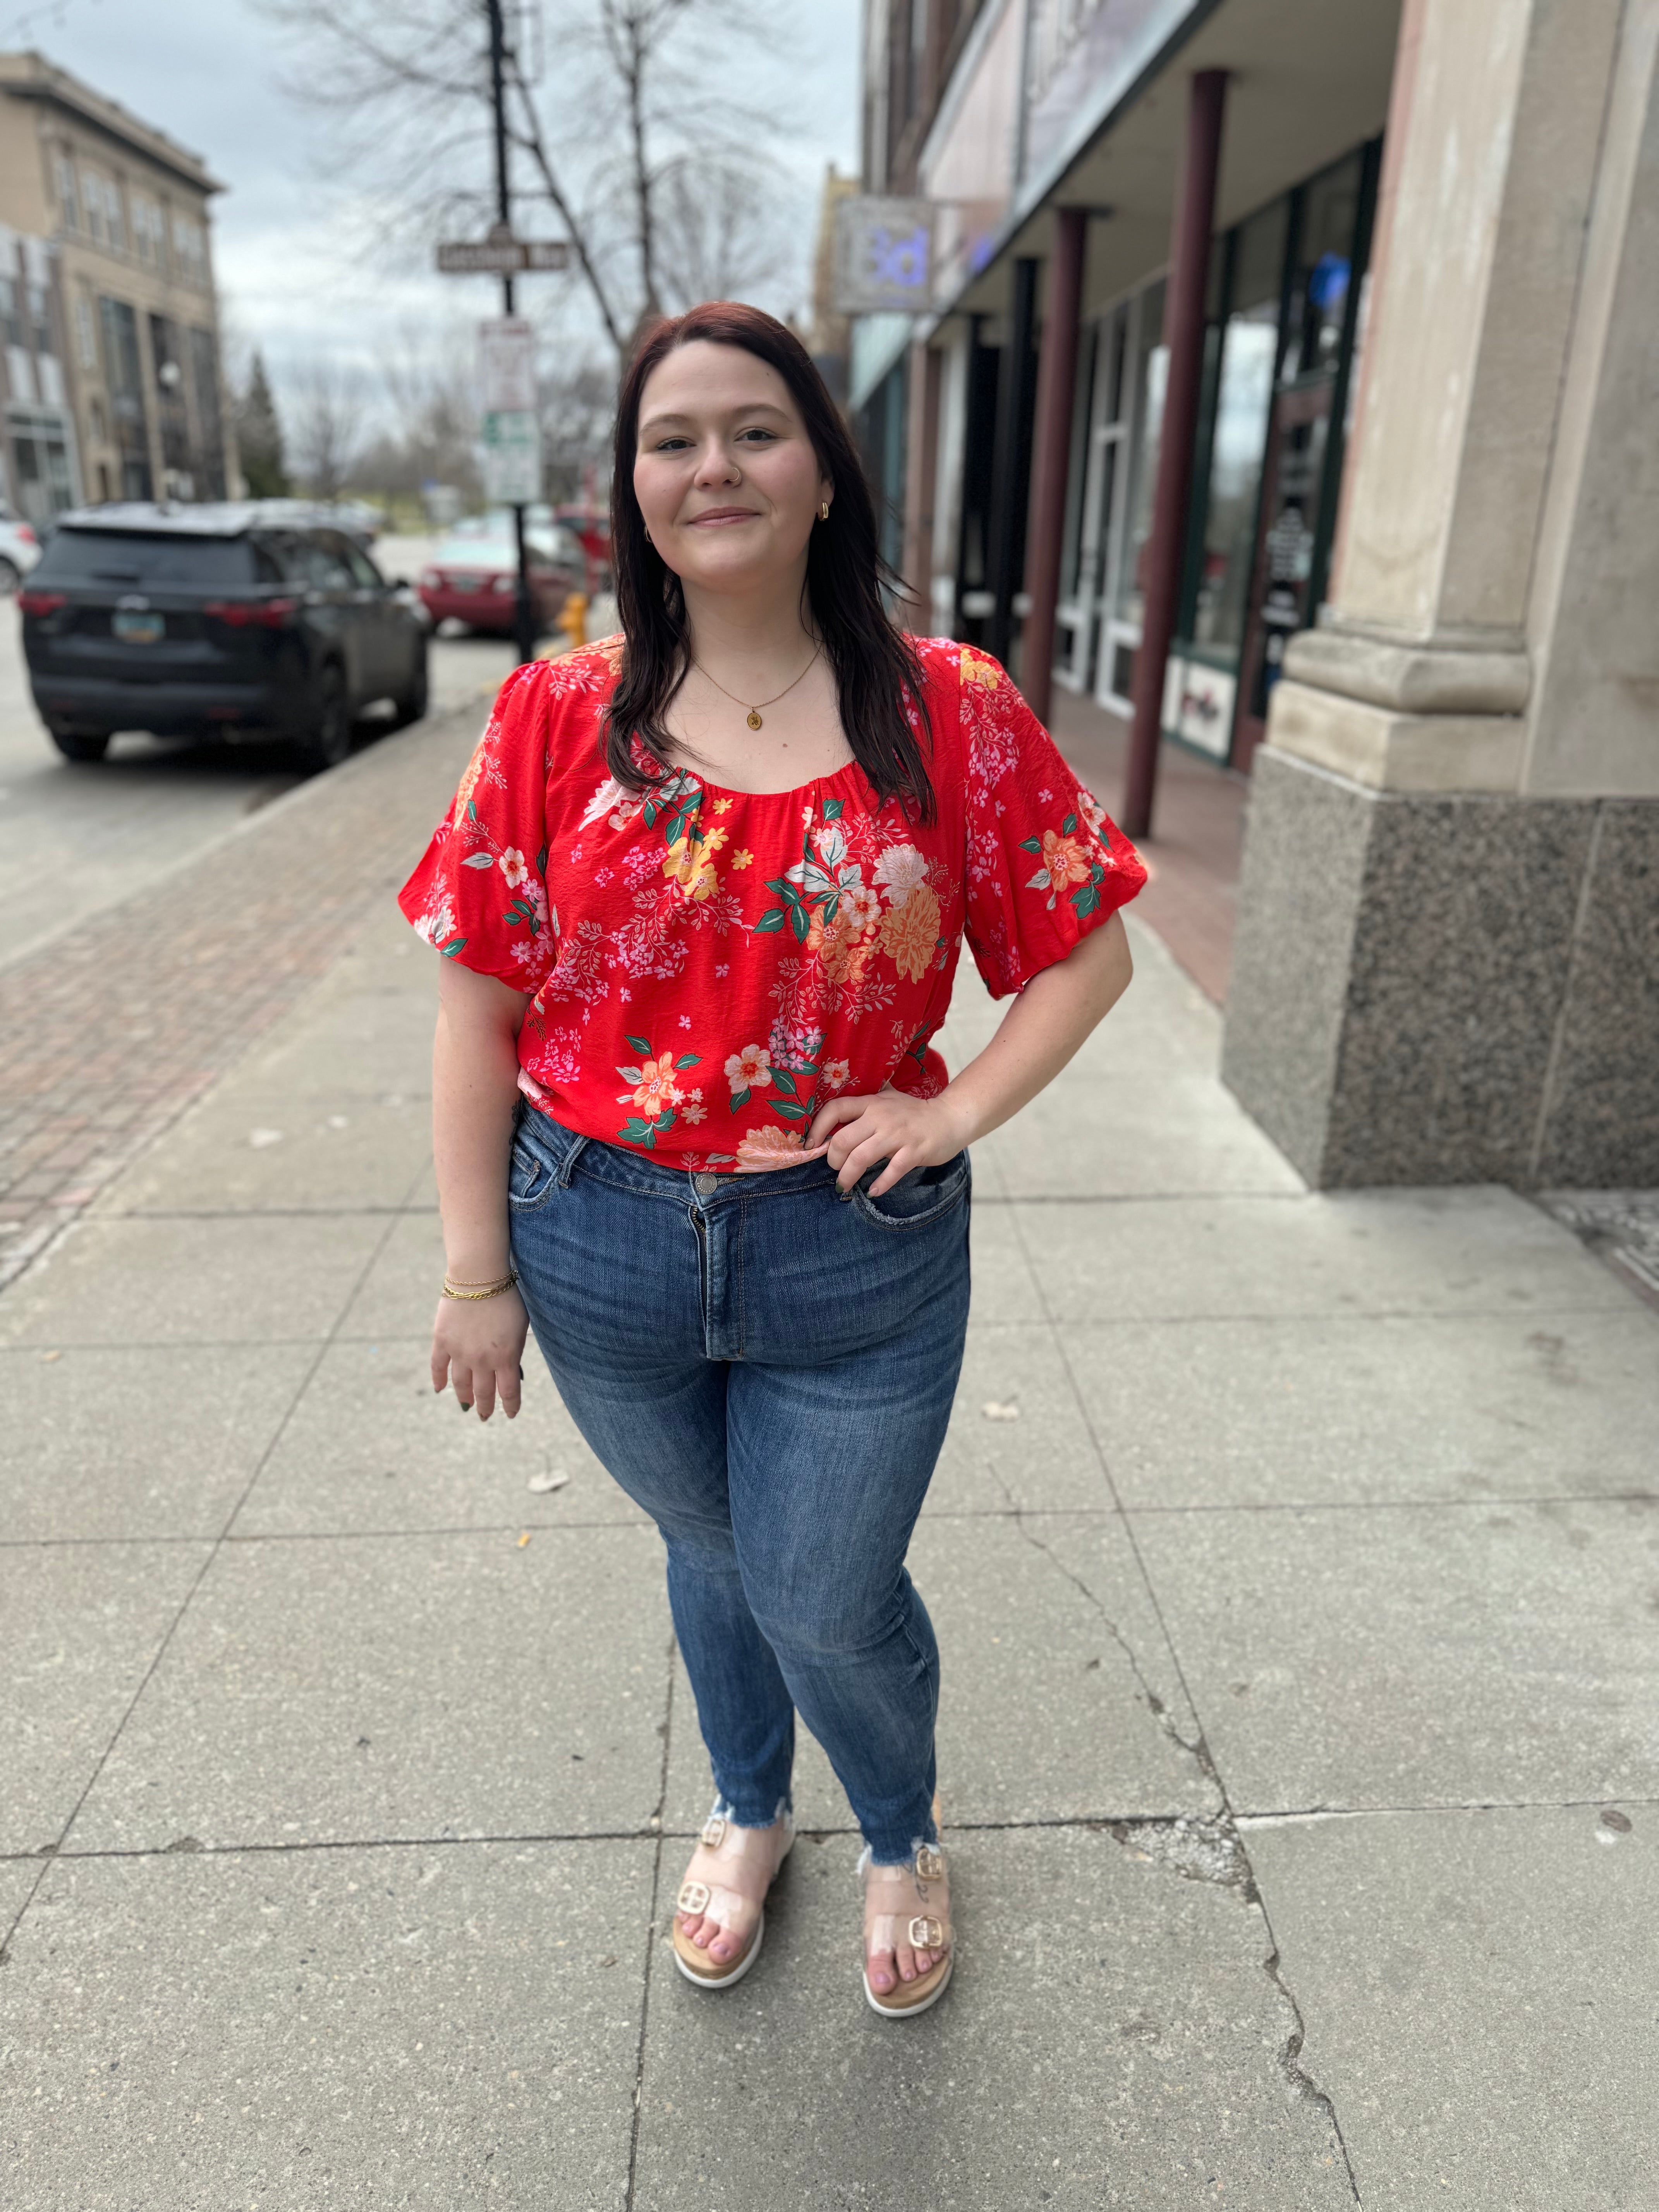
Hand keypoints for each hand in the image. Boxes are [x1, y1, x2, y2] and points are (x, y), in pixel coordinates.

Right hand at [431, 1283, 528, 1420]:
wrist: (480, 1276)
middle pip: (484, 1393)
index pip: (509, 1393)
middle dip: (486, 1407)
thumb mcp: (520, 1327)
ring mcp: (460, 1352)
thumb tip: (509, 1370)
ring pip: (460, 1384)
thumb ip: (514, 1351)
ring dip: (464, 1398)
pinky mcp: (442, 1341)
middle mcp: (482, 1360)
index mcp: (507, 1358)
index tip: (510, 1414)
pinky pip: (438, 1367)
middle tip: (485, 1416)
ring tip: (467, 1405)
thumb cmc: (507, 1297)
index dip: (510, 1406)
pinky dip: (438, 1380)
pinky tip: (440, 1389)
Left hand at [807, 1089, 970, 1196]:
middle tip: (836, 1169)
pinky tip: (873, 1191)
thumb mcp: (887, 1101)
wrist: (950, 1118)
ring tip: (844, 1185)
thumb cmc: (914, 1113)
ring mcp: (898, 1135)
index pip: (835, 1109)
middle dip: (833, 1160)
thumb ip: (864, 1108)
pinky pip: (891, 1171)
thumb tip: (833, 1121)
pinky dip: (879, 1185)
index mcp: (871, 1103)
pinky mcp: (914, 1151)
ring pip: (860, 1158)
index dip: (817, 1128)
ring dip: (848, 1176)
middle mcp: (881, 1117)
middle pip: (842, 1140)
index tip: (811, 1146)